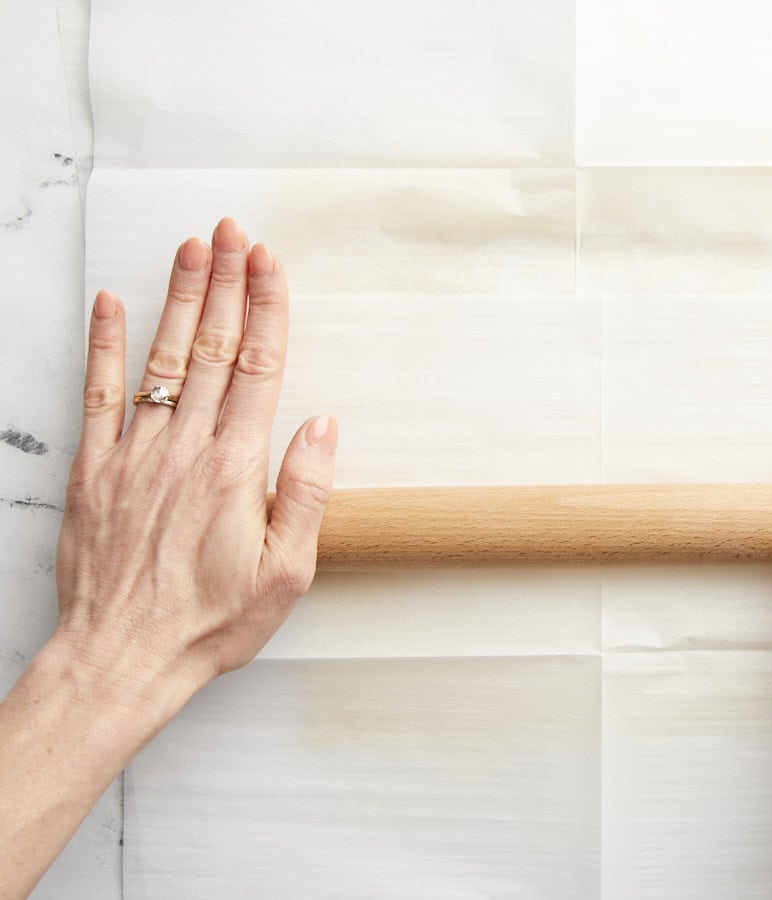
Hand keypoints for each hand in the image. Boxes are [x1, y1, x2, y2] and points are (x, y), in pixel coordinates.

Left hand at [55, 216, 336, 714]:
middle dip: (225, 283)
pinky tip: (110, 303)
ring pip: (160, 358)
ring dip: (178, 299)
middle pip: (210, 348)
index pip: (257, 368)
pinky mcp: (94, 470)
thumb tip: (321, 424)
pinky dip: (103, 344)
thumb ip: (305, 492)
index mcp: (235, 468)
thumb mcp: (286, 571)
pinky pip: (98, 394)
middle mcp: (184, 448)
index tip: (269, 261)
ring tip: (189, 249)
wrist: (121, 657)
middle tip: (231, 232)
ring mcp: (134, 453)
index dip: (266, 308)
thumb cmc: (210, 621)